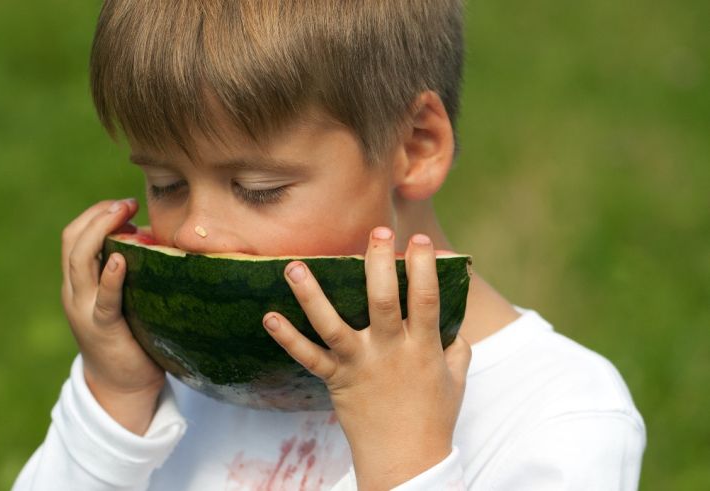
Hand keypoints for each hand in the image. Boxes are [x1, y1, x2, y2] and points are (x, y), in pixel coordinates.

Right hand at [61, 199, 164, 434]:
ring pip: (79, 262)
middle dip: (97, 215)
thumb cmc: (132, 335)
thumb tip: (158, 236)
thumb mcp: (127, 296)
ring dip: (100, 232)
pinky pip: (103, 299)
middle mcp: (74, 292)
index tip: (123, 203)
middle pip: (72, 241)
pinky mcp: (102, 328)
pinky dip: (109, 277)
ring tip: (123, 216)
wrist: (121, 386)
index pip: (74, 235)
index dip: (94, 213)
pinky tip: (120, 261)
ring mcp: (84, 310)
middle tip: (126, 203)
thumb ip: (134, 270)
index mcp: (78, 282)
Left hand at [263, 227, 470, 489]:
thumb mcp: (456, 377)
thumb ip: (455, 343)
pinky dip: (287, 338)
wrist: (406, 461)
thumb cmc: (433, 416)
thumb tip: (452, 314)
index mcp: (423, 347)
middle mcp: (390, 352)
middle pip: (382, 301)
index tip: (418, 240)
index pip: (425, 299)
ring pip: (333, 325)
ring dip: (312, 295)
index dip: (423, 267)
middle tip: (374, 232)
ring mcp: (360, 366)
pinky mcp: (336, 381)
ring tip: (294, 266)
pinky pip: (308, 358)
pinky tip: (268, 317)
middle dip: (379, 263)